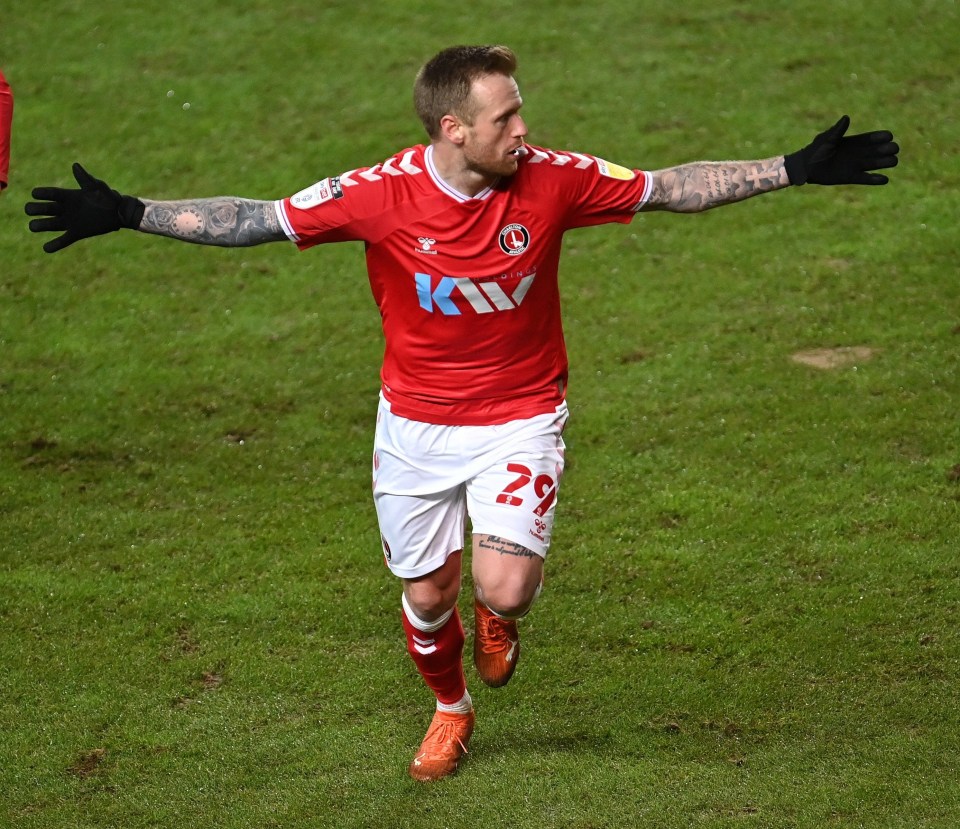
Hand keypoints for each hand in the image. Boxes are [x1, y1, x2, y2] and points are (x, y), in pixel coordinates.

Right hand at [25, 163, 144, 252]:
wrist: (119, 213)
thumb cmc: (108, 197)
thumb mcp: (96, 187)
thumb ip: (85, 179)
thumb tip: (75, 166)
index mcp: (68, 196)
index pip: (51, 194)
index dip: (41, 193)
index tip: (34, 194)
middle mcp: (65, 209)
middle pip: (45, 209)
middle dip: (35, 209)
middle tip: (29, 210)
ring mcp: (69, 221)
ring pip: (49, 224)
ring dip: (40, 225)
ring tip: (33, 227)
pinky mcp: (76, 233)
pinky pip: (63, 240)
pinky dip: (54, 245)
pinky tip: (46, 248)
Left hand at [784, 116, 898, 185]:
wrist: (806, 167)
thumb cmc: (815, 150)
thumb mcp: (827, 138)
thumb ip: (838, 130)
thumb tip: (846, 118)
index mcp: (855, 141)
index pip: (874, 138)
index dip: (883, 137)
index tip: (888, 137)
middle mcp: (859, 153)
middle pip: (880, 150)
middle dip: (889, 149)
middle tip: (892, 149)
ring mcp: (856, 165)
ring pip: (877, 163)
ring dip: (887, 162)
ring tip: (893, 161)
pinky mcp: (851, 177)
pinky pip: (867, 179)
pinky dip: (876, 180)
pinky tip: (885, 179)